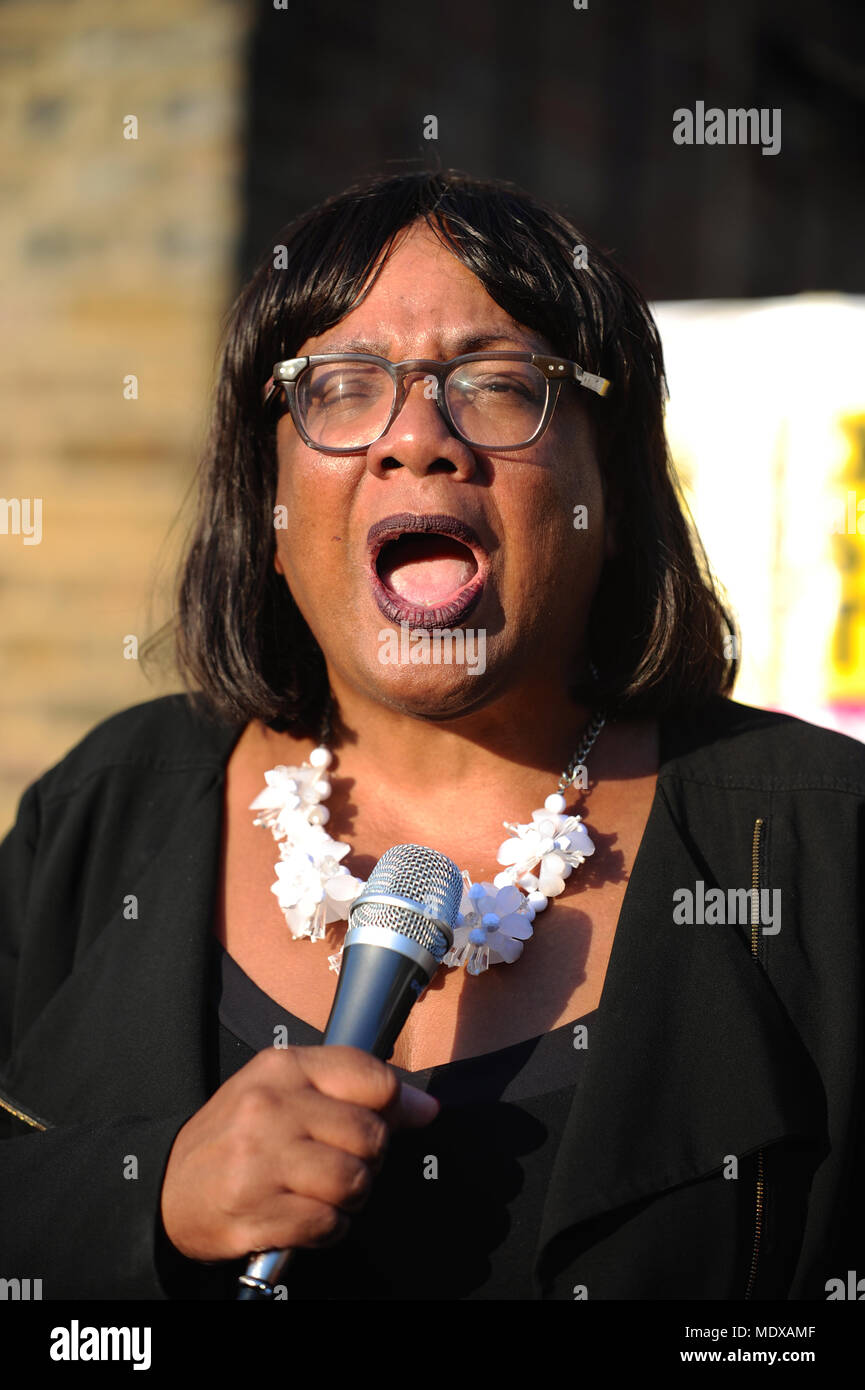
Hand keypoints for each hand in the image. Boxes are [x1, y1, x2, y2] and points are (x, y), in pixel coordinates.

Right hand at [160, 1045, 438, 1262]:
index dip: (393, 1106)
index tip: (387, 1120)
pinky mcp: (255, 1212)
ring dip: (350, 1197)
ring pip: (354, 1181)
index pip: (372, 1078)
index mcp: (282, 1069)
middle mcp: (270, 1108)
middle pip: (370, 1135)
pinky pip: (328, 1223)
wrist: (166, 1189)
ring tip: (324, 1191)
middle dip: (369, 1159)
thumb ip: (353, 1091)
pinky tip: (306, 1217)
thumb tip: (426, 1108)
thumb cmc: (236, 1137)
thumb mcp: (285, 1092)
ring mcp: (260, 1161)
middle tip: (343, 1163)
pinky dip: (328, 1228)